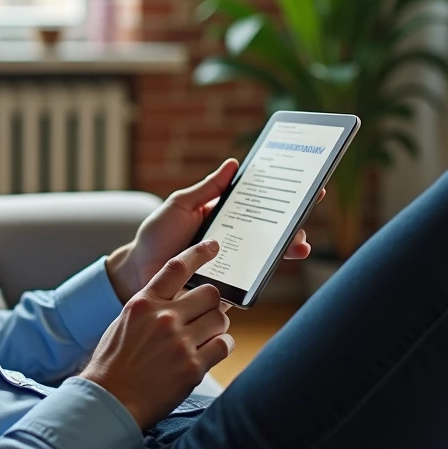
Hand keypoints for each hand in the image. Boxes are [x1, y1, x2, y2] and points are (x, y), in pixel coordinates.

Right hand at [81, 240, 231, 430]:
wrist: (109, 400)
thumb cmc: (114, 362)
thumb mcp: (125, 322)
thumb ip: (151, 306)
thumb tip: (179, 296)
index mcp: (143, 302)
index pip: (177, 266)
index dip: (199, 252)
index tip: (213, 246)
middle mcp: (163, 318)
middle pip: (209, 293)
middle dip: (212, 302)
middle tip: (207, 313)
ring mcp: (179, 342)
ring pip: (220, 318)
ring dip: (218, 326)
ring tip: (207, 336)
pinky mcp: (193, 367)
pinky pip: (224, 345)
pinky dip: (222, 346)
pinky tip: (211, 351)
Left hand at [106, 160, 321, 302]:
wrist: (138, 272)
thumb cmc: (157, 235)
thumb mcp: (181, 205)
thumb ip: (207, 188)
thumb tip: (233, 164)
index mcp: (224, 216)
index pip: (260, 204)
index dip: (283, 196)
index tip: (308, 185)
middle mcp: (233, 239)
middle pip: (271, 230)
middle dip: (293, 221)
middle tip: (307, 211)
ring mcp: (233, 262)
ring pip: (267, 255)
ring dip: (287, 249)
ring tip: (299, 244)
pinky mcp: (228, 284)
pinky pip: (251, 279)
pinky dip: (266, 273)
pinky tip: (274, 266)